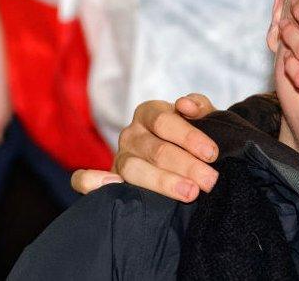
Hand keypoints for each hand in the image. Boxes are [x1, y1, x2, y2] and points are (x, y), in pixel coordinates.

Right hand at [70, 93, 218, 201]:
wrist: (181, 156)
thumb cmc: (192, 137)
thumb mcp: (202, 117)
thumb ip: (200, 107)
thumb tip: (185, 105)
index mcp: (150, 112)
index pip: (165, 121)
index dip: (190, 137)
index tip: (212, 153)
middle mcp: (131, 134)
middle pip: (156, 150)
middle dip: (186, 166)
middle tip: (209, 181)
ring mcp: (119, 157)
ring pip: (134, 170)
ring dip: (163, 182)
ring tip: (190, 193)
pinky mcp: (109, 179)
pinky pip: (85, 180)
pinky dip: (90, 182)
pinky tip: (111, 186)